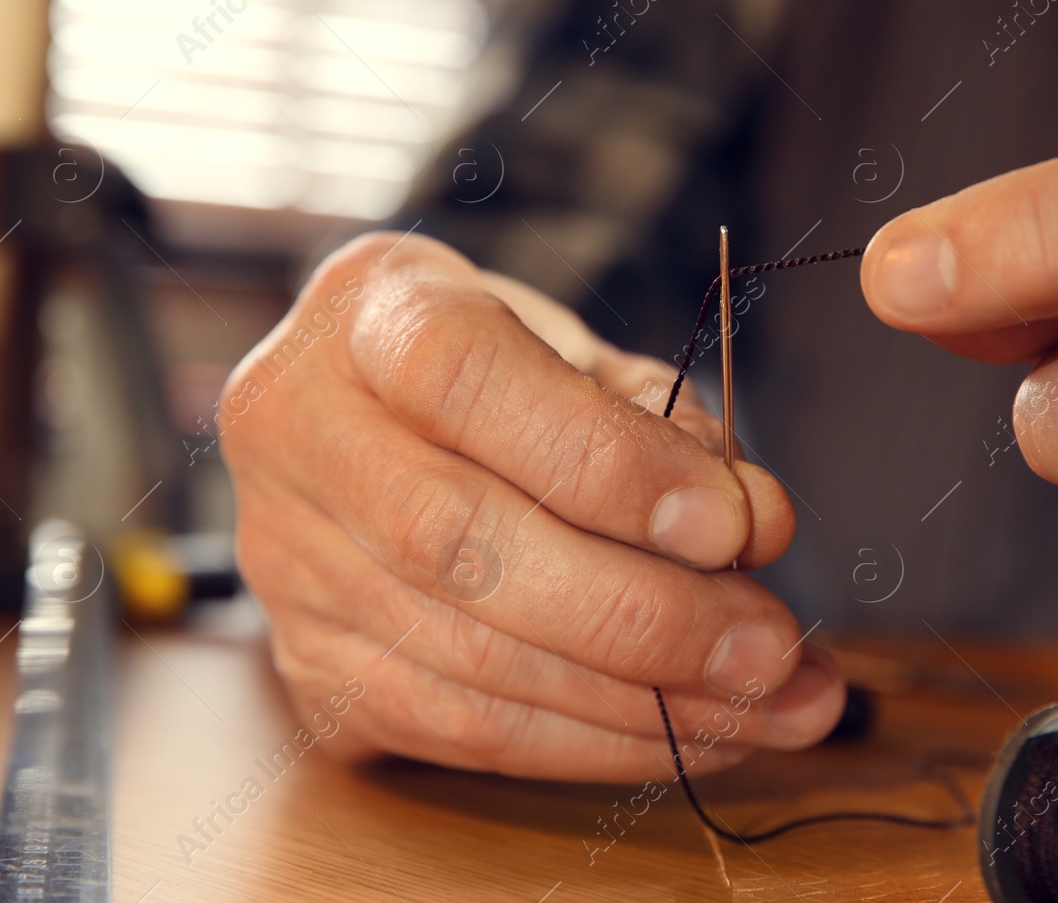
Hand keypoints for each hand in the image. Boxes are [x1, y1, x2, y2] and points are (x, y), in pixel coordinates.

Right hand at [220, 232, 843, 781]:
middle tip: (770, 648)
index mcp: (367, 311)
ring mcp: (287, 560)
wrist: (360, 414)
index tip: (735, 522)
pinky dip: (592, 745)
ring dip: (640, 705)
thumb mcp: (576, 345)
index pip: (466, 380)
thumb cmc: (494, 368)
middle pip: (461, 543)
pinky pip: (457, 730)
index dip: (607, 462)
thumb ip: (661, 417)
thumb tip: (753, 523)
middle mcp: (297, 431)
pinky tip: (689, 734)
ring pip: (465, 660)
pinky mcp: (310, 662)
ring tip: (766, 706)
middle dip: (643, 614)